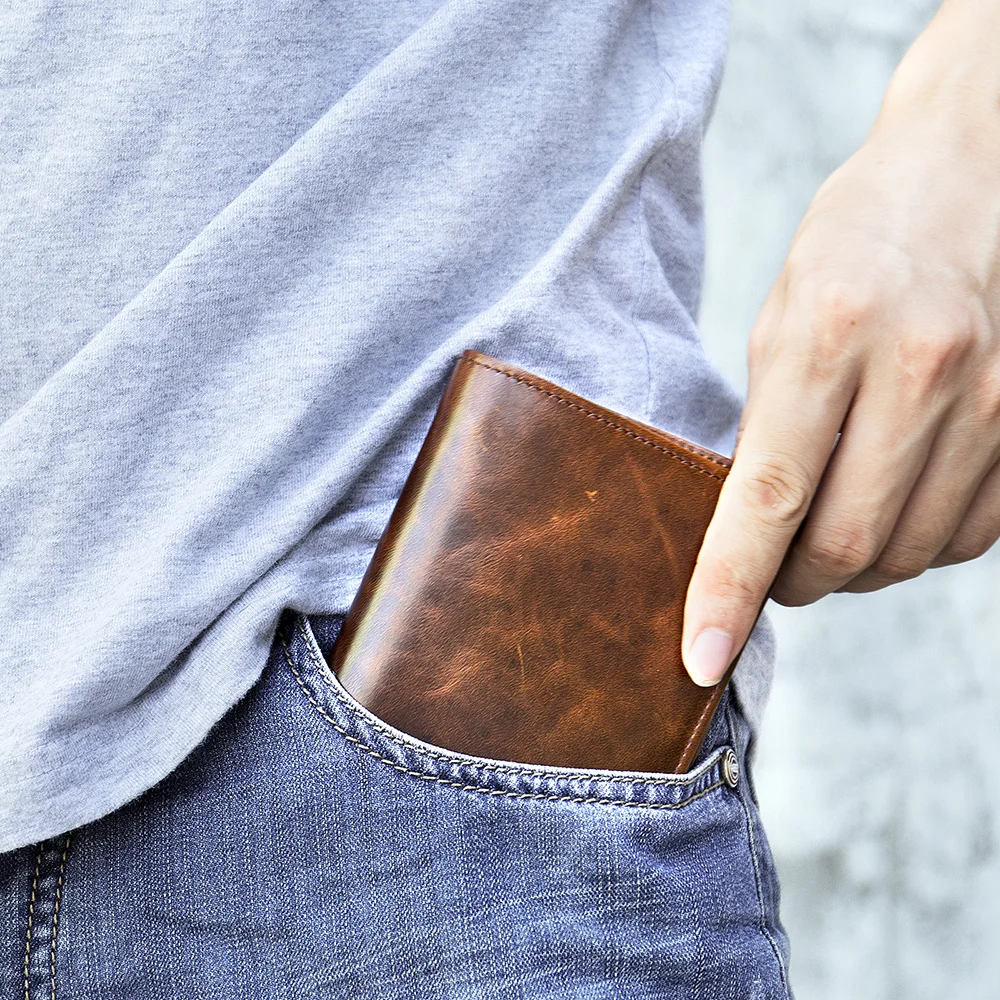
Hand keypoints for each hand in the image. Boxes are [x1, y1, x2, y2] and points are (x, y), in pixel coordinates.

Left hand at [681, 68, 999, 685]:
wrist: (972, 175)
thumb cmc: (852, 246)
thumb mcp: (779, 320)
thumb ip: (767, 429)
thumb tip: (750, 537)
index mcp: (830, 336)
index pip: (770, 500)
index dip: (727, 591)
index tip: (699, 658)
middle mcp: (923, 372)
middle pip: (844, 547)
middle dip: (793, 585)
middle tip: (772, 573)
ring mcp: (993, 402)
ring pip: (908, 555)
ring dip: (854, 571)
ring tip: (827, 535)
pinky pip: (967, 539)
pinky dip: (914, 548)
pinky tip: (891, 507)